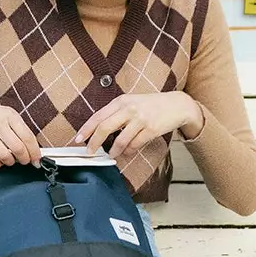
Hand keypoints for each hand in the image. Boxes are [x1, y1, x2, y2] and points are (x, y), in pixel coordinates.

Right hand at [0, 94, 41, 169]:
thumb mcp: (6, 114)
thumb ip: (19, 129)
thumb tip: (33, 148)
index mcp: (9, 115)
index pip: (28, 137)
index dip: (35, 152)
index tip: (37, 159)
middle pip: (18, 148)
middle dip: (25, 159)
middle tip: (25, 161)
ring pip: (5, 156)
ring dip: (10, 162)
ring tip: (10, 160)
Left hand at [74, 92, 204, 158]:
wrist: (177, 105)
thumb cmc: (152, 105)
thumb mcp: (132, 102)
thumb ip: (117, 113)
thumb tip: (99, 130)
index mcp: (121, 101)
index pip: (98, 116)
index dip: (86, 129)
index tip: (78, 139)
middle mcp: (129, 108)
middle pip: (105, 127)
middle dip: (94, 142)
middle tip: (90, 152)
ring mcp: (140, 119)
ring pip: (120, 140)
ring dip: (113, 151)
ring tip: (111, 155)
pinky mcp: (151, 129)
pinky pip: (135, 144)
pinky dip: (129, 151)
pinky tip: (127, 152)